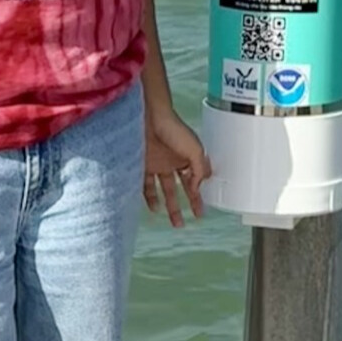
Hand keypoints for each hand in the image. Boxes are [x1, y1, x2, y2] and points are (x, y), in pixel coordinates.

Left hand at [144, 102, 210, 227]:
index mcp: (187, 158)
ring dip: (166, 205)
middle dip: (182, 206)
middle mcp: (171, 162)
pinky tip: (152, 208)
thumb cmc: (172, 127)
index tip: (200, 212)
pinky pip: (145, 186)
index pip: (194, 182)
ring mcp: (156, 164)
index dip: (198, 197)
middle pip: (178, 189)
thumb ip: (200, 170)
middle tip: (183, 223)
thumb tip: (197, 188)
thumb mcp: (195, 150)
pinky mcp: (141, 165)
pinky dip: (149, 198)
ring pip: (162, 190)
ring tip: (169, 219)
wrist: (148, 117)